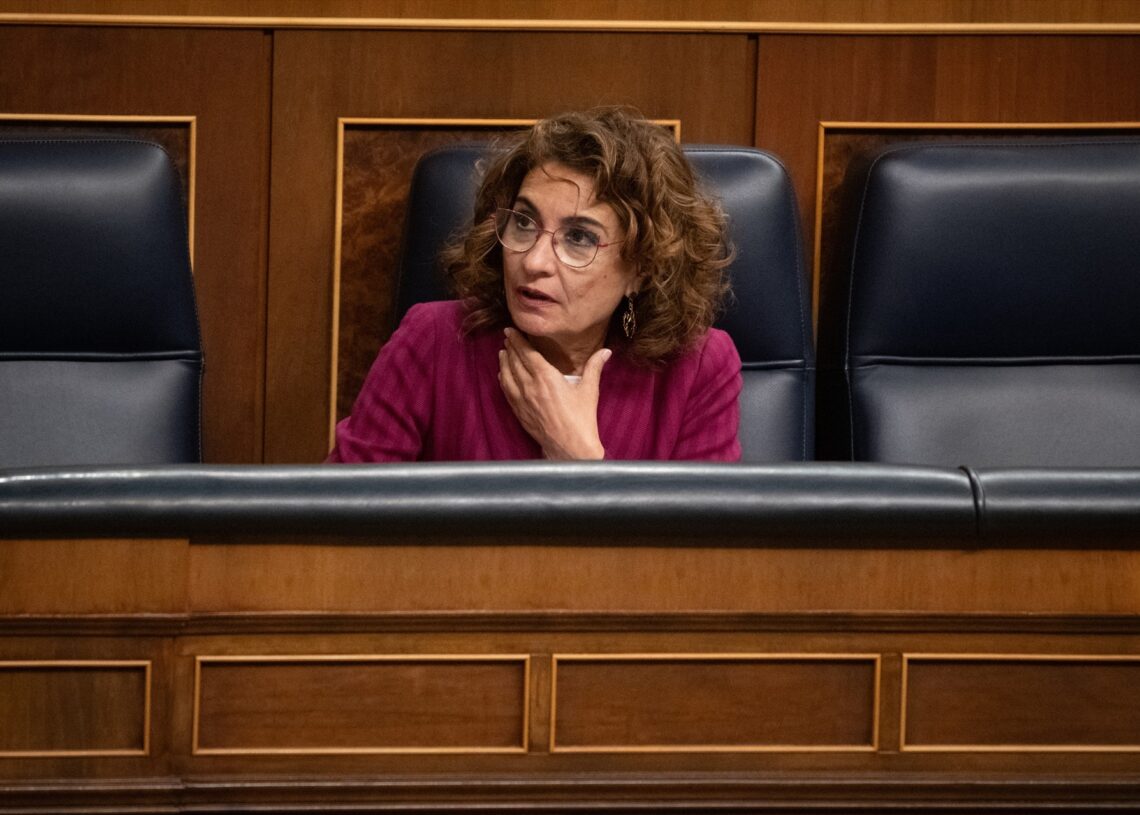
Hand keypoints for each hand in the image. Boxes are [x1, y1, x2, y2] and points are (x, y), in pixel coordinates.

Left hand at [498, 328, 610, 459]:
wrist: (569, 447)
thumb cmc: (581, 418)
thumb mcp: (589, 390)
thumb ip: (594, 367)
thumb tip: (606, 351)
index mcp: (546, 377)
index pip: (527, 353)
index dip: (517, 340)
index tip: (510, 330)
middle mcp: (530, 386)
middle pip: (515, 361)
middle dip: (510, 347)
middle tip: (507, 337)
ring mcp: (522, 400)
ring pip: (508, 375)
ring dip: (504, 362)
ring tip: (502, 352)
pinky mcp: (519, 412)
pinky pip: (506, 391)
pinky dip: (503, 379)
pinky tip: (502, 375)